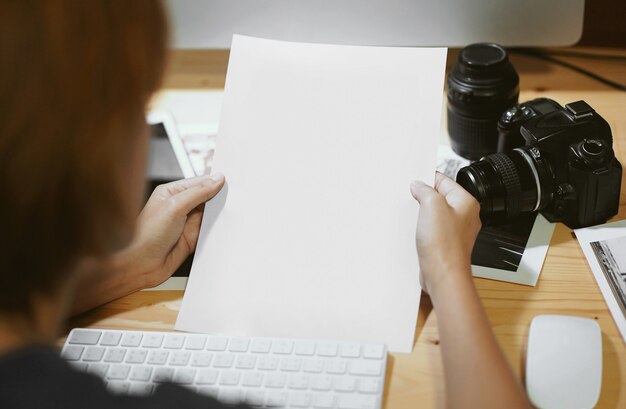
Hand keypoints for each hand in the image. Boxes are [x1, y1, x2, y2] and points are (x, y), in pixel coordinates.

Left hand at [124, 173, 225, 287]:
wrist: (140, 265)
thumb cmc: (146, 235)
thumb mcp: (175, 206)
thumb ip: (198, 192)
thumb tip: (216, 179)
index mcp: (171, 192)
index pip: (198, 182)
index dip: (214, 182)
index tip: (230, 183)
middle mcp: (179, 206)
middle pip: (206, 197)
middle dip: (218, 198)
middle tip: (235, 196)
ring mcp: (186, 223)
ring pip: (210, 214)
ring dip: (219, 214)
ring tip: (233, 211)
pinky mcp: (192, 238)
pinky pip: (210, 230)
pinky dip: (218, 229)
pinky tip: (225, 227)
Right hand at [410, 172, 480, 296]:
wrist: (443, 276)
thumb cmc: (444, 247)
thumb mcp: (431, 206)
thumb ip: (425, 190)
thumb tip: (419, 186)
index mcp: (467, 203)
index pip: (445, 181)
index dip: (427, 179)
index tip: (414, 181)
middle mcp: (464, 217)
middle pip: (439, 197)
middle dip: (423, 198)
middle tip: (412, 200)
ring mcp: (455, 231)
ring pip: (434, 214)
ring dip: (422, 214)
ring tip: (415, 218)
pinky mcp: (444, 243)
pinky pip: (432, 230)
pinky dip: (422, 228)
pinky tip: (416, 232)